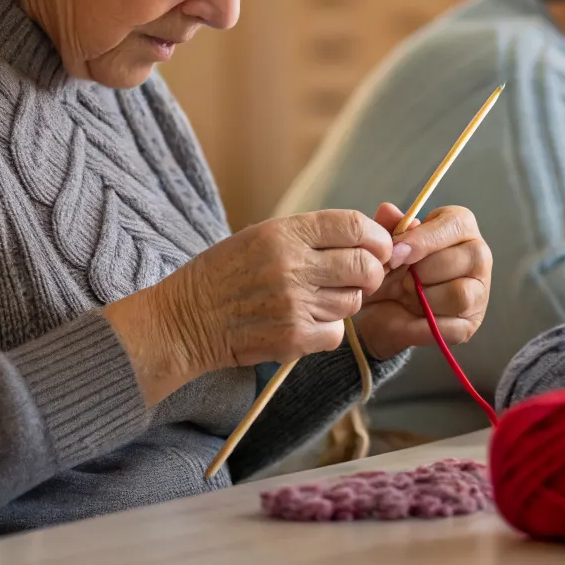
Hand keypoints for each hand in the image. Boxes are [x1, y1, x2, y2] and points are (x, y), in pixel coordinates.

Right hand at [104, 210, 391, 404]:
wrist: (184, 319)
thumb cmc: (224, 274)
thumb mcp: (260, 236)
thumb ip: (309, 235)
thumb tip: (364, 238)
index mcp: (284, 232)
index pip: (355, 226)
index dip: (377, 238)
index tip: (380, 247)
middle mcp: (292, 264)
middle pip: (365, 266)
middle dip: (371, 273)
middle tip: (360, 278)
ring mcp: (293, 302)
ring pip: (353, 302)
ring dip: (346, 302)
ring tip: (319, 300)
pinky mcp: (292, 337)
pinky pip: (336, 332)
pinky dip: (328, 330)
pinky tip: (306, 323)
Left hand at [355, 204, 493, 360]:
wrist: (377, 313)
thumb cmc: (390, 271)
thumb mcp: (384, 248)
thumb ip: (386, 228)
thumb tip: (387, 210)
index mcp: (459, 227)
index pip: (455, 224)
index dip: (424, 240)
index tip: (396, 254)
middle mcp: (478, 255)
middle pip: (459, 259)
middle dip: (421, 273)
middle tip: (399, 280)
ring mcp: (479, 291)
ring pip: (459, 293)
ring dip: (424, 298)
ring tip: (406, 297)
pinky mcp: (470, 323)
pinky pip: (451, 325)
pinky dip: (423, 323)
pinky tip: (409, 316)